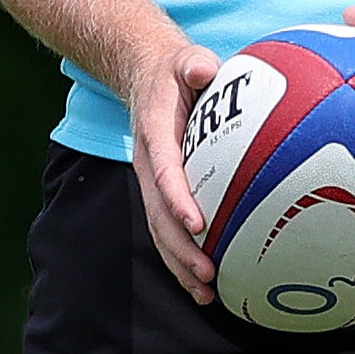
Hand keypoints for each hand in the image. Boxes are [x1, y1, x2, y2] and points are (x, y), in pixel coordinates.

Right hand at [121, 36, 225, 302]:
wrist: (146, 78)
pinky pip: (169, 231)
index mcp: (154, 136)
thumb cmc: (176, 71)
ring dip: (181, 264)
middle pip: (159, 216)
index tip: (198, 223)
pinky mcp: (162, 194)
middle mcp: (149, 166)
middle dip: (181, 248)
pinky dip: (184, 260)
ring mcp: (153, 184)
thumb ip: (194, 64)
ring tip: (207, 293)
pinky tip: (208, 285)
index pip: (165, 172)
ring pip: (161, 231)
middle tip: (208, 273)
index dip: (178, 199)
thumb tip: (204, 70)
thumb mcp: (185, 60)